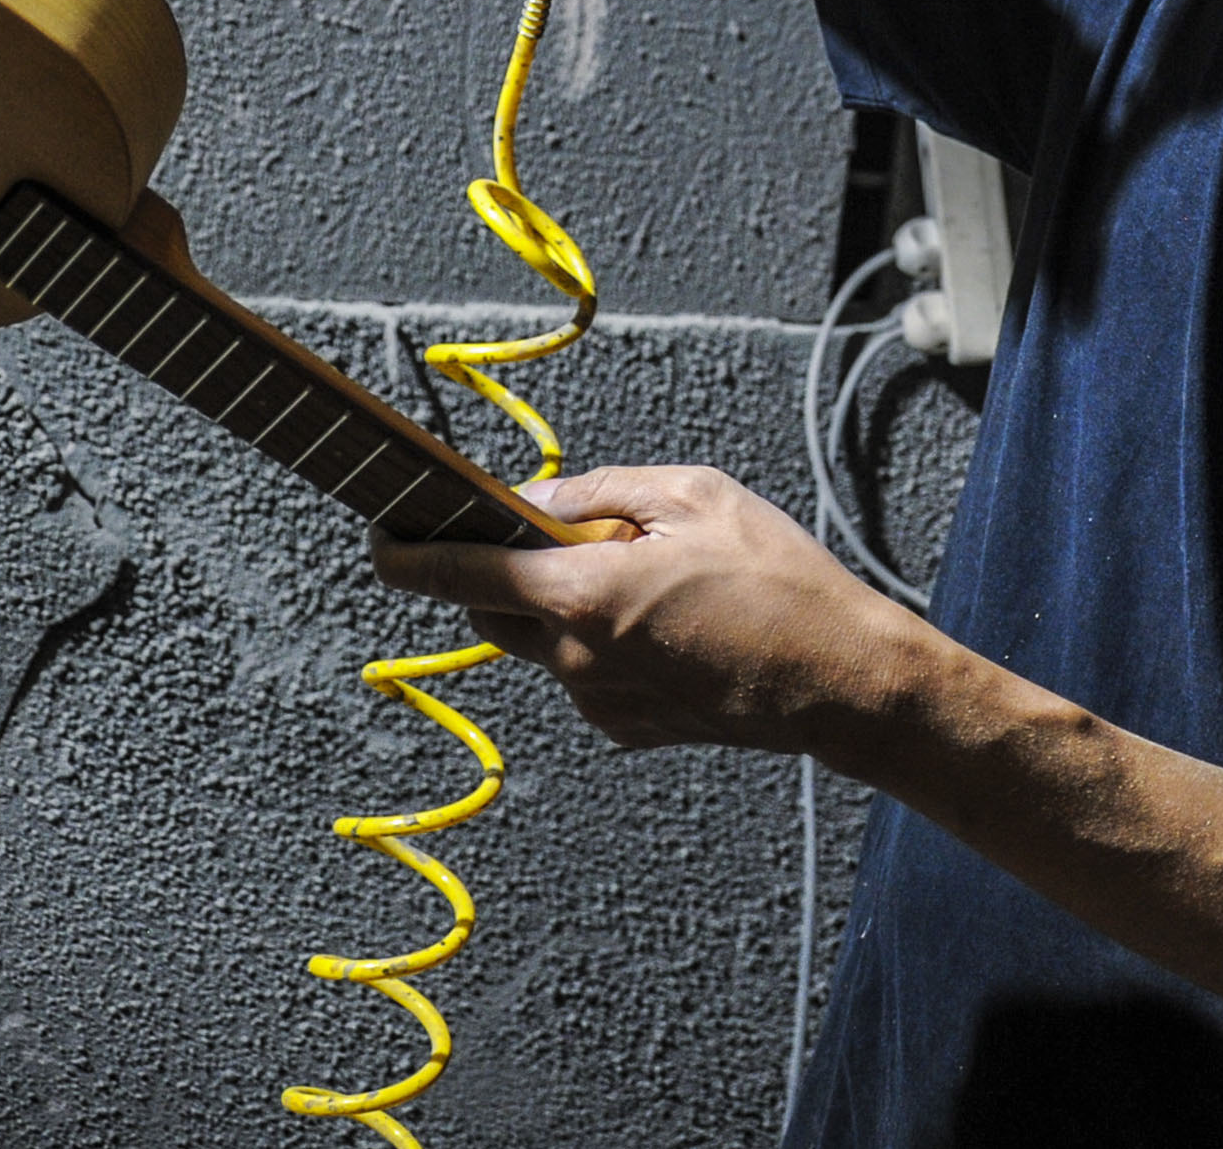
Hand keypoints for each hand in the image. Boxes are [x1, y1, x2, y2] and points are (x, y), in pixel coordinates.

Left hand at [369, 465, 935, 752]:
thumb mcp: (695, 495)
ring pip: (545, 642)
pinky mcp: (625, 728)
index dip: (407, 555)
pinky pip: (586, 673)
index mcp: (580, 595)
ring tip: (652, 577)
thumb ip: (601, 493)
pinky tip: (672, 623)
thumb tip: (536, 503)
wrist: (840, 680)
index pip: (458, 574)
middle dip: (504, 572)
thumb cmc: (779, 581)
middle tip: (566, 535)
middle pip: (492, 612)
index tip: (382, 538)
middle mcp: (574, 659)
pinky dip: (605, 641)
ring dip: (568, 605)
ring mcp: (598, 701)